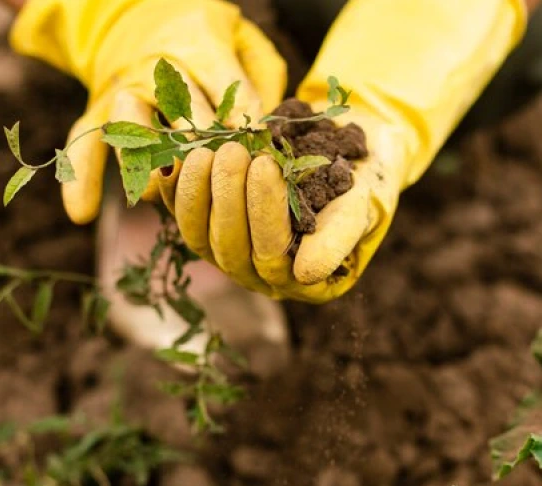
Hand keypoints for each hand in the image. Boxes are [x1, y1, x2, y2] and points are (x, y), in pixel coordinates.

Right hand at [8, 0, 285, 223]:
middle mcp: (154, 66)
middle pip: (173, 108)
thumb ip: (259, 78)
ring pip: (129, 128)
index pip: (217, 79)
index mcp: (194, 43)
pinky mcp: (100, 113)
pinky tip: (81, 213)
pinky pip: (85, 144)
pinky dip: (81, 178)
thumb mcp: (245, 43)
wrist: (143, 18)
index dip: (237, 112)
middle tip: (214, 170)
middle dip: (198, 143)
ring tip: (155, 188)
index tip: (253, 142)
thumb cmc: (213, 40)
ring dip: (144, 162)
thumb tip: (263, 129)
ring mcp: (124, 91)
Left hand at [158, 110, 405, 302]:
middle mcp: (264, 274)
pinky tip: (175, 157)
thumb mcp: (365, 204)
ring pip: (199, 235)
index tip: (266, 164)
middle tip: (234, 151)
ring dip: (199, 192)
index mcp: (305, 279)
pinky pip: (182, 214)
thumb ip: (339, 238)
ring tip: (209, 150)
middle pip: (230, 248)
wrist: (354, 149)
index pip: (272, 255)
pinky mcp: (210, 223)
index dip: (263, 213)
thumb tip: (305, 274)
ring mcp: (233, 250)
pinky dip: (176, 187)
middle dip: (228, 197)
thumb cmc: (366, 179)